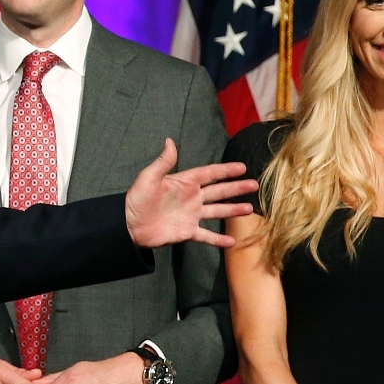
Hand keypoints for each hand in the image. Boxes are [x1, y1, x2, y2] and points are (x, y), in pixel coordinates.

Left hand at [121, 139, 256, 248]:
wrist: (129, 225)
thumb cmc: (137, 199)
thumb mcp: (149, 178)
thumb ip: (163, 162)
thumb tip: (169, 141)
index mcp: (184, 183)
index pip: (209, 174)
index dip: (225, 170)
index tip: (241, 167)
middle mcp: (191, 198)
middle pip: (218, 191)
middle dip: (236, 188)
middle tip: (254, 184)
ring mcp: (191, 215)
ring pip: (217, 212)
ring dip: (233, 210)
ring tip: (249, 209)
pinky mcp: (187, 232)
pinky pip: (206, 236)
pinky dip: (218, 240)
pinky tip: (232, 242)